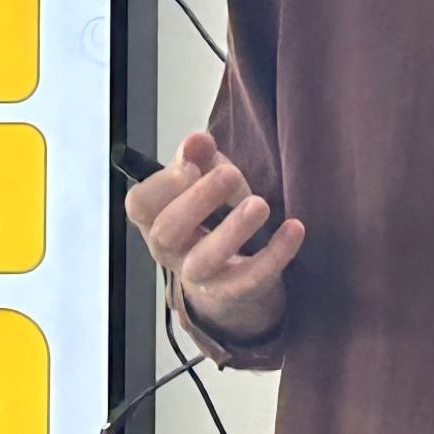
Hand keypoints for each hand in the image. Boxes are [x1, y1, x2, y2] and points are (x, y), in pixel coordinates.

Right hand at [124, 131, 304, 342]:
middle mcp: (169, 251)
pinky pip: (249, 279)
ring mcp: (199, 276)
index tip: (191, 166)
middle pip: (166, 232)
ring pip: (204, 260)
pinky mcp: (233, 292)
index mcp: (156, 219)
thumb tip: (196, 141)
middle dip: (198, 200)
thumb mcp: (207, 180)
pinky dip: (274, 254)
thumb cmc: (214, 216)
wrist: (234, 276)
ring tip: (260, 205)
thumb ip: (200, 158)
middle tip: (230, 175)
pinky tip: (294, 228)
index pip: (140, 205)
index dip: (162, 184)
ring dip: (232, 230)